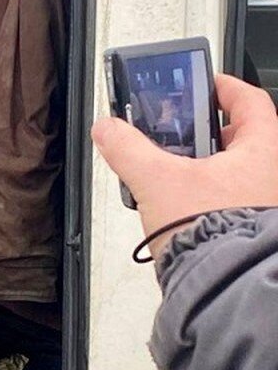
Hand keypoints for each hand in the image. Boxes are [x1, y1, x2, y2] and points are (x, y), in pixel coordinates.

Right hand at [92, 74, 277, 256]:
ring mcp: (263, 204)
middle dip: (210, 132)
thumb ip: (128, 150)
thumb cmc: (209, 230)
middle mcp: (271, 176)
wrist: (220, 283)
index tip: (207, 85)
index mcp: (262, 152)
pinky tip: (181, 204)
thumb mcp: (157, 180)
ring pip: (236, 172)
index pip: (251, 101)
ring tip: (174, 171)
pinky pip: (231, 200)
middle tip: (183, 131)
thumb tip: (108, 129)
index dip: (226, 88)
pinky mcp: (249, 229)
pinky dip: (208, 195)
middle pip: (244, 137)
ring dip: (207, 167)